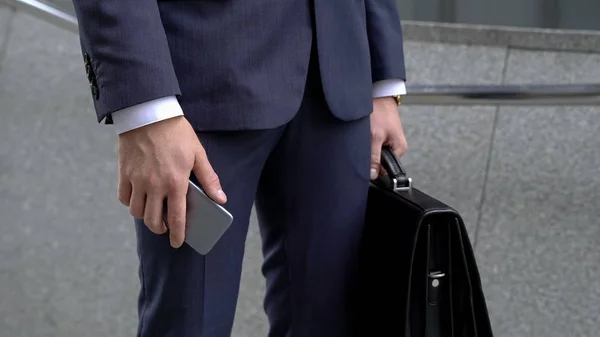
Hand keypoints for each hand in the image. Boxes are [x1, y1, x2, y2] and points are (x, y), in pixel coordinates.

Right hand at [117, 116, 226, 247]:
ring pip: (137, 212)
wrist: (149, 114)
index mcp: (175, 183)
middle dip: (160, 229)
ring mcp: (137, 180)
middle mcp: (154, 186)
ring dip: (145, 217)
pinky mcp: (124, 173)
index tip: (177, 243)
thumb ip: (209, 179)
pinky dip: (130, 203)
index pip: (177, 218)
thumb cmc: (176, 133)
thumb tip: (221, 199)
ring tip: (153, 212)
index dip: (177, 234)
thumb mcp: (197, 154)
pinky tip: (138, 199)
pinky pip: (124, 197)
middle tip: (165, 228)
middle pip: (153, 220)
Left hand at [370, 97, 407, 179]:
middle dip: (369, 156)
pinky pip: (372, 144)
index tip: (364, 162)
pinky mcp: (381, 134)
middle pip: (379, 161)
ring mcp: (388, 140)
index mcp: (399, 149)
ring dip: (366, 147)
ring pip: (374, 152)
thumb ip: (374, 157)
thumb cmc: (380, 111)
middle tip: (362, 145)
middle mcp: (395, 146)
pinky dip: (366, 140)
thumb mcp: (375, 136)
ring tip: (364, 136)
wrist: (378, 93)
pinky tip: (364, 133)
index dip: (374, 168)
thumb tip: (373, 175)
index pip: (386, 169)